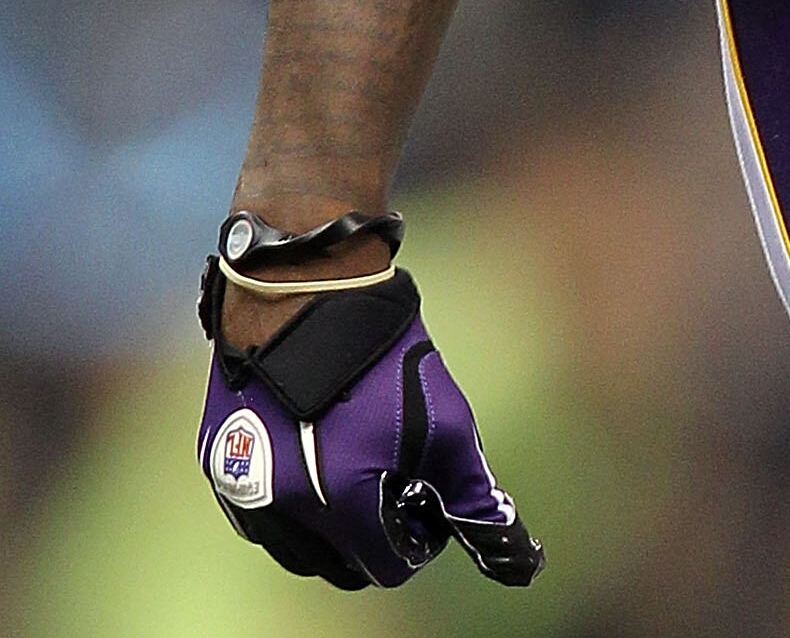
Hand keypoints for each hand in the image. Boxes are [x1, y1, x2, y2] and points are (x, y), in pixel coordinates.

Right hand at [198, 267, 543, 589]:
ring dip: (329, 531)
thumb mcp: (446, 417)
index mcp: (343, 504)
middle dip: (373, 539)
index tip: (423, 508)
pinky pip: (258, 516)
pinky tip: (315, 465)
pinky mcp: (216, 463)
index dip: (415, 542)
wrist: (303, 287)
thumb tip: (508, 545)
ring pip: (295, 550)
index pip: (386, 567)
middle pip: (339, 565)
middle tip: (392, 495)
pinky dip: (290, 508)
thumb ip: (471, 488)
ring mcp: (244, 489)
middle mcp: (286, 509)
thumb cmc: (380, 352)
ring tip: (355, 481)